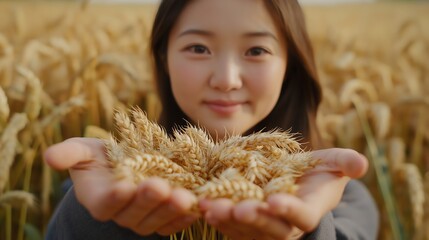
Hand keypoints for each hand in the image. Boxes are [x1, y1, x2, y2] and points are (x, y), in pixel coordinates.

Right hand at [44, 137, 198, 235]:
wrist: (126, 164)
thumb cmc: (101, 157)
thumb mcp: (84, 151)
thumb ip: (69, 153)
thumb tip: (49, 157)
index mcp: (99, 199)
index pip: (106, 203)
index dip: (115, 197)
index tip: (125, 186)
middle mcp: (122, 214)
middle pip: (135, 213)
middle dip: (148, 201)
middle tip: (161, 187)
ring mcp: (144, 219)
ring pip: (156, 221)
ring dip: (171, 211)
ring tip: (186, 197)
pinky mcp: (163, 218)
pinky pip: (173, 224)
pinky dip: (185, 218)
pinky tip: (197, 207)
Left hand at [199, 148, 367, 239]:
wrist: (293, 183)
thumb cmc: (315, 173)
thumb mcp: (331, 164)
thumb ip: (344, 163)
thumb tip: (362, 164)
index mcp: (308, 210)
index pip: (302, 216)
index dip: (290, 211)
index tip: (275, 201)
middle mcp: (285, 225)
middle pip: (270, 228)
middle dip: (255, 219)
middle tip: (238, 209)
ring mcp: (263, 228)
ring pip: (246, 229)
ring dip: (229, 219)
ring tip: (211, 207)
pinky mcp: (245, 224)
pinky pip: (231, 225)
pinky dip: (217, 216)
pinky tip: (202, 205)